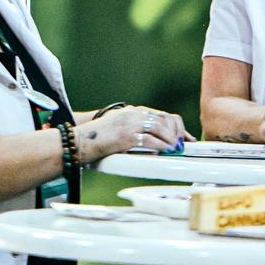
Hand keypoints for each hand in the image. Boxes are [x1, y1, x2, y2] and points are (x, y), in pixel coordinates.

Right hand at [76, 106, 191, 162]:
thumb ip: (136, 132)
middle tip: (181, 145)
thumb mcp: (120, 129)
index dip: (177, 126)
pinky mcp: (126, 136)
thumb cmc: (98, 139)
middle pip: (165, 120)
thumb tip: (157, 146)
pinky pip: (150, 140)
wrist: (80, 140)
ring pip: (160, 128)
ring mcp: (130, 124)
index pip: (162, 115)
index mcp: (133, 111)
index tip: (185, 137)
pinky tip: (166, 152)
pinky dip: (161, 146)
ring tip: (174, 149)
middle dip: (177, 133)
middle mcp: (133, 114)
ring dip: (171, 140)